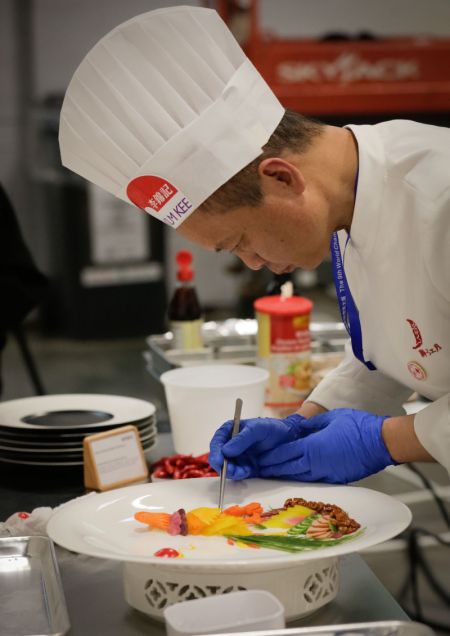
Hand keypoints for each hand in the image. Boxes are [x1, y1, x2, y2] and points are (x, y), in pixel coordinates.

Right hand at [209, 414, 305, 479]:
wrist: (290, 439)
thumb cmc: (273, 428)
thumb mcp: (258, 429)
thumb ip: (242, 438)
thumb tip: (226, 450)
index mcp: (231, 431)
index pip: (217, 441)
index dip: (215, 451)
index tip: (218, 460)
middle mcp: (232, 444)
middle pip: (219, 456)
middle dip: (222, 465)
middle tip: (229, 470)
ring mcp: (239, 457)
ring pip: (227, 467)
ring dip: (231, 471)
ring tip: (242, 471)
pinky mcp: (246, 467)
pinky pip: (238, 474)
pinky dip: (239, 475)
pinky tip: (247, 472)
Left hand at [258, 408, 395, 483]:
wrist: (382, 443)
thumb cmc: (358, 426)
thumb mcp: (330, 418)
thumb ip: (310, 425)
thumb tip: (297, 428)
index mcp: (311, 447)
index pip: (283, 454)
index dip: (268, 457)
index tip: (257, 457)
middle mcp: (315, 464)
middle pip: (286, 469)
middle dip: (270, 469)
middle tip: (257, 468)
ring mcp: (325, 474)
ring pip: (297, 477)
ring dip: (282, 475)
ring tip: (270, 473)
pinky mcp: (335, 480)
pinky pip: (310, 480)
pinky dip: (298, 478)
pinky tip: (293, 476)